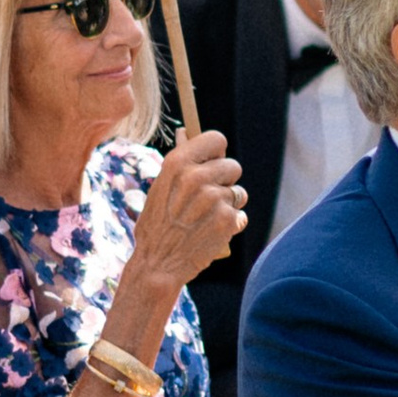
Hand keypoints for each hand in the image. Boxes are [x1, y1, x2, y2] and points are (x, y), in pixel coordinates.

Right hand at [127, 130, 248, 298]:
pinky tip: (212, 232)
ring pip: (239, 192)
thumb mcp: (159, 188)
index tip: (214, 161)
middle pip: (233, 166)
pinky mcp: (228, 219)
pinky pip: (241, 215)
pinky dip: (231, 224)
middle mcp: (197, 177)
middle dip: (225, 181)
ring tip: (207, 218)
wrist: (157, 264)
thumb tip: (186, 132)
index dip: (217, 151)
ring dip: (229, 204)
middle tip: (208, 199)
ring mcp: (214, 198)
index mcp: (178, 163)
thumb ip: (179, 163)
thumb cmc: (157, 225)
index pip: (216, 139)